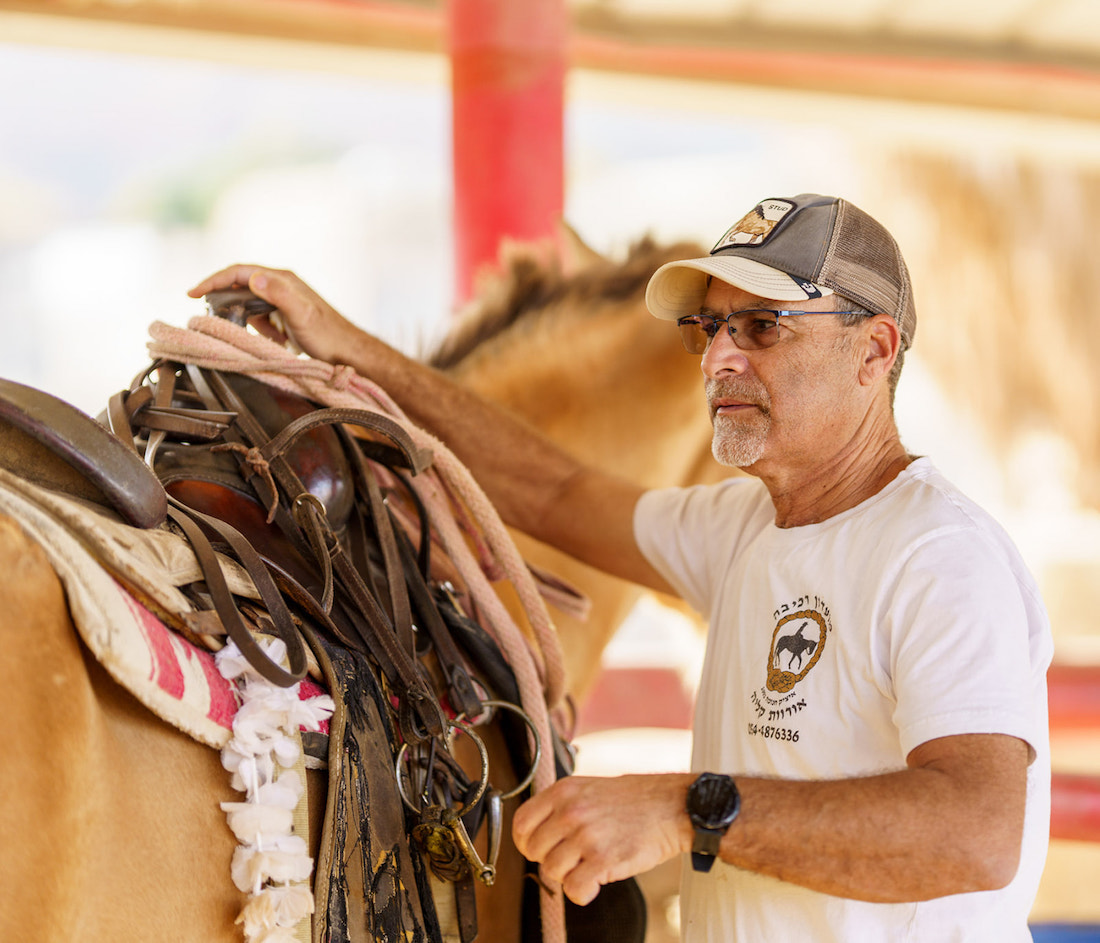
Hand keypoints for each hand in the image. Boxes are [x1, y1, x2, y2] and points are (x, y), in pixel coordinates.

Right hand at [188, 265, 357, 364]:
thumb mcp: (302, 315)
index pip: (239, 272)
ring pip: (249, 302)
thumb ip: (280, 295)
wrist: (348, 353)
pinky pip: (261, 317)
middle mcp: (281, 286)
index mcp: (282, 280)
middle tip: (207, 314)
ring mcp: (283, 301)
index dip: (213, 280)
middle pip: (240, 285)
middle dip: (222, 298)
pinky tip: (267, 340)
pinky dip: (256, 327)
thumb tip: (254, 278)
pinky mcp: (285, 317)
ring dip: (240, 316)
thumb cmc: (328, 336)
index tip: (192, 292)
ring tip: (239, 331)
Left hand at [512, 773, 693, 904]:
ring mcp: (586, 836)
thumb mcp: (587, 788)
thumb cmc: (632, 800)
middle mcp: (571, 811)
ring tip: (589, 863)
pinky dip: (582, 892)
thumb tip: (534, 834)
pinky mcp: (604, 860)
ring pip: (552, 871)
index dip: (526, 842)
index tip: (539, 849)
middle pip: (534, 851)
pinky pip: (573, 889)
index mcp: (563, 791)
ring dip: (568, 874)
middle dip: (549, 859)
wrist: (670, 806)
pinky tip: (595, 881)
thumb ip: (559, 807)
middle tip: (571, 857)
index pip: (521, 823)